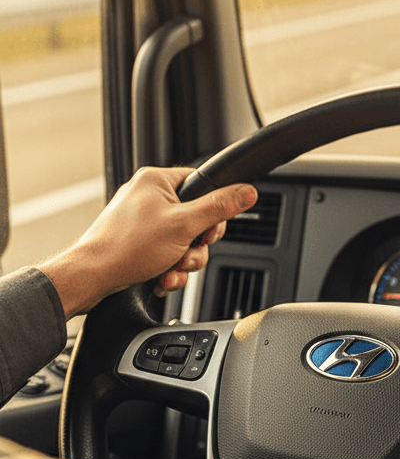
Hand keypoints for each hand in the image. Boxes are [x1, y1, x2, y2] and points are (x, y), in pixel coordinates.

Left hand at [39, 167, 258, 317]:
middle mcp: (148, 197)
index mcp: (156, 180)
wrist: (92, 278)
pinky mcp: (138, 242)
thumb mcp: (184, 225)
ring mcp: (142, 221)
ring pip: (184, 240)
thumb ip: (220, 207)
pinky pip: (168, 252)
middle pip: (197, 217)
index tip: (208, 229)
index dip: (213, 210)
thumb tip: (248, 191)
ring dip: (185, 261)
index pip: (202, 184)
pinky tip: (162, 277)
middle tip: (188, 253)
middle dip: (197, 245)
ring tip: (172, 270)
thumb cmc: (126, 247)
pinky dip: (169, 268)